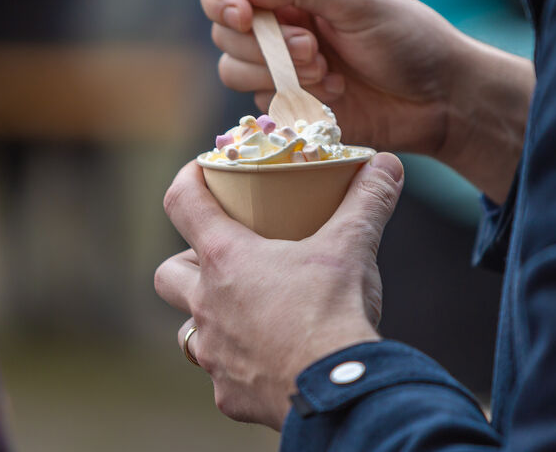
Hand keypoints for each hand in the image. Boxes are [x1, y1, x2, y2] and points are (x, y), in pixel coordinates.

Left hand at [153, 154, 404, 429]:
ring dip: (209, 319)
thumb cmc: (334, 312)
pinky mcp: (229, 393)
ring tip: (245, 313)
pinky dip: (240, 365)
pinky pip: (222, 375)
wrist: (339, 391)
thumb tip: (386, 163)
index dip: (187, 181)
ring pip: (189, 331)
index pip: (182, 203)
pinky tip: (269, 360)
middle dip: (186, 263)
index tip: (200, 172)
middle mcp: (207, 305)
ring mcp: (214, 353)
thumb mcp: (352, 246)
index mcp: (226, 258)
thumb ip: (367, 201)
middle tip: (222, 258)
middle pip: (169, 274)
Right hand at [198, 0, 532, 202]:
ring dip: (277, 74)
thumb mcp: (358, 0)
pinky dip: (294, 100)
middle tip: (314, 50)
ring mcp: (281, 63)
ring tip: (327, 74)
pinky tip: (335, 95)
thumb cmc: (409, 39)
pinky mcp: (290, 102)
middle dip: (263, 45)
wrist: (441, 100)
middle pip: (223, 30)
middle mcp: (279, 20)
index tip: (243, 18)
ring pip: (233, 69)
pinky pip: (260, 102)